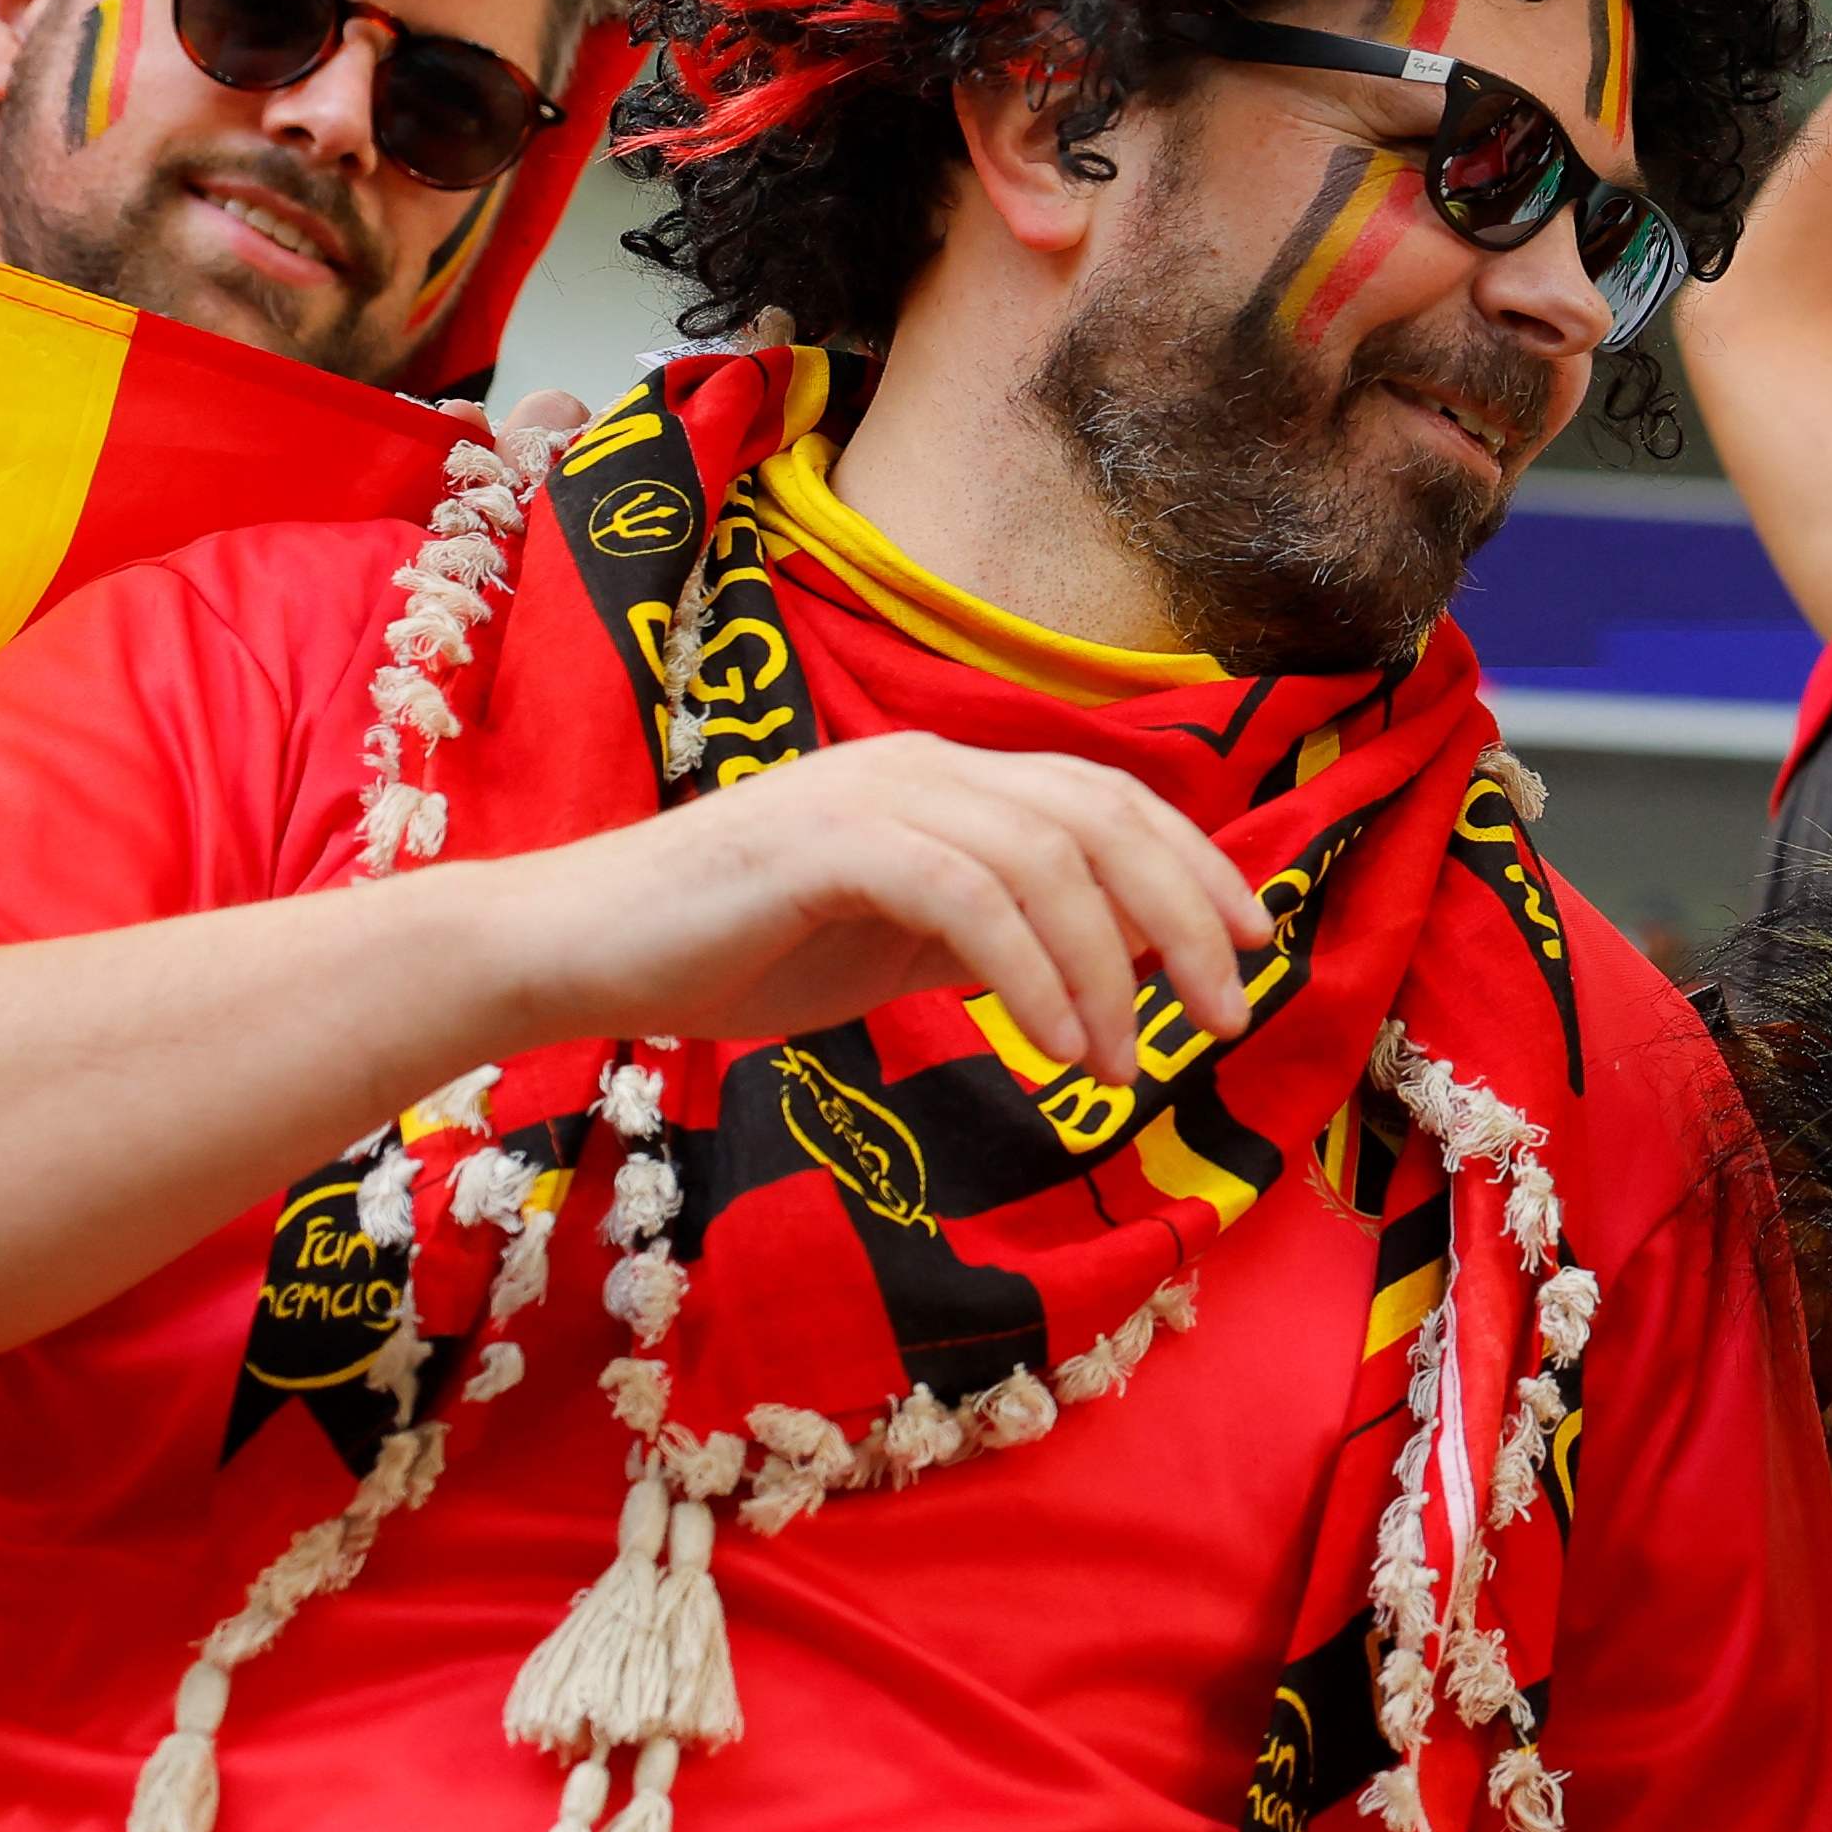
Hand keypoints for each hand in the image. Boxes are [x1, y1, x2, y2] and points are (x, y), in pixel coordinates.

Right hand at [462, 732, 1272, 1088]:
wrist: (578, 947)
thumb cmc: (734, 948)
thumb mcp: (895, 938)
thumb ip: (995, 934)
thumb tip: (1115, 962)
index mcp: (945, 778)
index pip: (1107, 799)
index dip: (1193, 865)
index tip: (1252, 945)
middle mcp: (921, 766)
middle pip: (1100, 815)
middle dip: (1185, 910)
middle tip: (1230, 1009)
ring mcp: (872, 795)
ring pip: (1046, 857)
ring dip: (1109, 967)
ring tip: (1126, 1065)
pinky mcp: (825, 844)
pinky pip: (967, 897)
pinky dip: (1033, 973)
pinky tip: (1057, 1047)